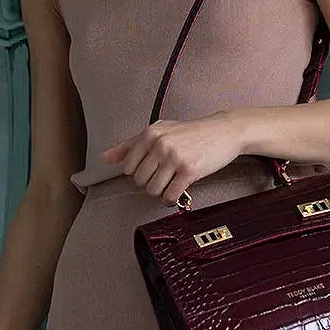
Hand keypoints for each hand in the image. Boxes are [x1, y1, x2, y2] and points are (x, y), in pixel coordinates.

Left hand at [101, 111, 244, 204]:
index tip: (151, 170)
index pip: (128, 167)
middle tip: (163, 178)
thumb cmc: (192, 133)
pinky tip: (178, 190)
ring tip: (171, 184)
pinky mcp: (189, 170)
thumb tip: (106, 158)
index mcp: (150, 134)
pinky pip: (170, 195)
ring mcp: (175, 157)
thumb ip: (130, 145)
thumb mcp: (160, 132)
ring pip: (153, 190)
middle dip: (150, 183)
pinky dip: (172, 198)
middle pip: (139, 181)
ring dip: (161, 192)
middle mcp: (160, 144)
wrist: (223, 132)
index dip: (139, 173)